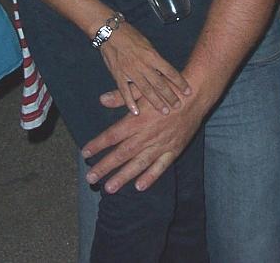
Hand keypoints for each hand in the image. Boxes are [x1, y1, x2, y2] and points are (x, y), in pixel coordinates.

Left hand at [82, 89, 204, 192]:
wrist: (194, 96)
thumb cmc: (167, 90)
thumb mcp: (143, 90)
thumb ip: (122, 96)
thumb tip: (102, 100)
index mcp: (138, 120)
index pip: (113, 135)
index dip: (98, 145)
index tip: (85, 153)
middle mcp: (147, 135)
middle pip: (122, 153)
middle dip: (105, 166)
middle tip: (90, 179)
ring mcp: (161, 144)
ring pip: (139, 164)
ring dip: (123, 177)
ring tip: (109, 188)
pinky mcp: (174, 149)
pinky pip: (161, 166)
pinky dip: (151, 177)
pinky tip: (139, 186)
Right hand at [100, 24, 191, 115]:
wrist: (110, 32)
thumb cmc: (130, 35)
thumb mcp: (147, 43)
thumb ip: (154, 58)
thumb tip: (162, 69)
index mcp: (152, 56)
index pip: (170, 71)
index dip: (180, 82)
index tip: (188, 91)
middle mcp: (143, 65)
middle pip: (160, 84)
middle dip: (170, 96)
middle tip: (178, 106)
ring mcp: (131, 72)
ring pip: (146, 90)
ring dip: (156, 102)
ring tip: (164, 111)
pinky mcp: (118, 76)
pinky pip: (125, 92)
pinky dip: (130, 103)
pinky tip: (136, 112)